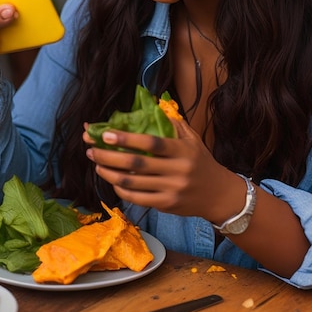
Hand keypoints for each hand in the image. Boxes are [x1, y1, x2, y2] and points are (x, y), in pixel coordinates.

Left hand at [83, 118, 235, 219]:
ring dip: (110, 173)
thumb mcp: (192, 139)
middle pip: (136, 163)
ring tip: (97, 164)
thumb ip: (171, 123)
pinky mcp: (166, 204)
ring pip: (133, 182)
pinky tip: (112, 180)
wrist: (219, 194)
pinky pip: (138, 198)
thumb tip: (149, 106)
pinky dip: (121, 189)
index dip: (127, 138)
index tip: (106, 134)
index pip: (151, 143)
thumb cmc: (201, 162)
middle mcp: (177, 170)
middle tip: (92, 150)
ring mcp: (171, 189)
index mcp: (182, 150)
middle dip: (109, 156)